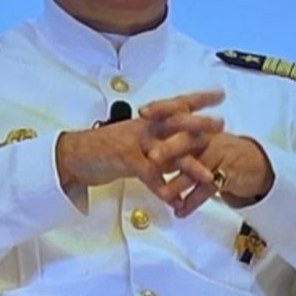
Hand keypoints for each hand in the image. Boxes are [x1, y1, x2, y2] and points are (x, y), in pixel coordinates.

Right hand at [56, 90, 224, 215]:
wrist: (74, 155)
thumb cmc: (105, 147)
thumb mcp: (136, 138)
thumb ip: (159, 142)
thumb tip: (182, 147)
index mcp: (149, 120)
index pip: (177, 104)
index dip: (199, 99)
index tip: (220, 95)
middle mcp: (145, 127)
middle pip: (177, 122)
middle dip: (200, 124)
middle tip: (221, 125)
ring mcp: (135, 142)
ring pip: (168, 151)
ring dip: (190, 165)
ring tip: (208, 176)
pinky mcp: (125, 160)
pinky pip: (148, 175)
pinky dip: (162, 189)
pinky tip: (175, 201)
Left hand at [139, 97, 274, 210]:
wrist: (251, 162)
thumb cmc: (217, 150)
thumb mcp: (198, 138)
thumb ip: (174, 138)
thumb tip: (142, 141)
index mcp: (197, 125)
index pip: (178, 113)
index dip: (160, 111)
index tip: (143, 113)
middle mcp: (207, 138)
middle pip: (187, 141)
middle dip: (169, 149)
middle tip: (153, 157)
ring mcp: (218, 156)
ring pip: (196, 169)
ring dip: (178, 182)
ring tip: (163, 194)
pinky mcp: (227, 175)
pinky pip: (207, 189)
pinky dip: (192, 202)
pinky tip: (180, 211)